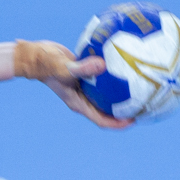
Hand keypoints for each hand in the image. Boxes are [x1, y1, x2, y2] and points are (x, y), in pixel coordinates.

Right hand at [14, 39, 131, 130]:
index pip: (102, 120)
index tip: (134, 120)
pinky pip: (102, 79)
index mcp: (79, 104)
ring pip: (106, 96)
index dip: (118, 124)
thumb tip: (102, 65)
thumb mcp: (64, 67)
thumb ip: (82, 68)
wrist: (35, 55)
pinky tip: (126, 64)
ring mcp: (84, 88)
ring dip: (121, 95)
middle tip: (144, 105)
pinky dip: (113, 76)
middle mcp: (83, 99)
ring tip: (140, 87)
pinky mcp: (85, 76)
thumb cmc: (46, 64)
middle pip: (108, 111)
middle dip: (125, 112)